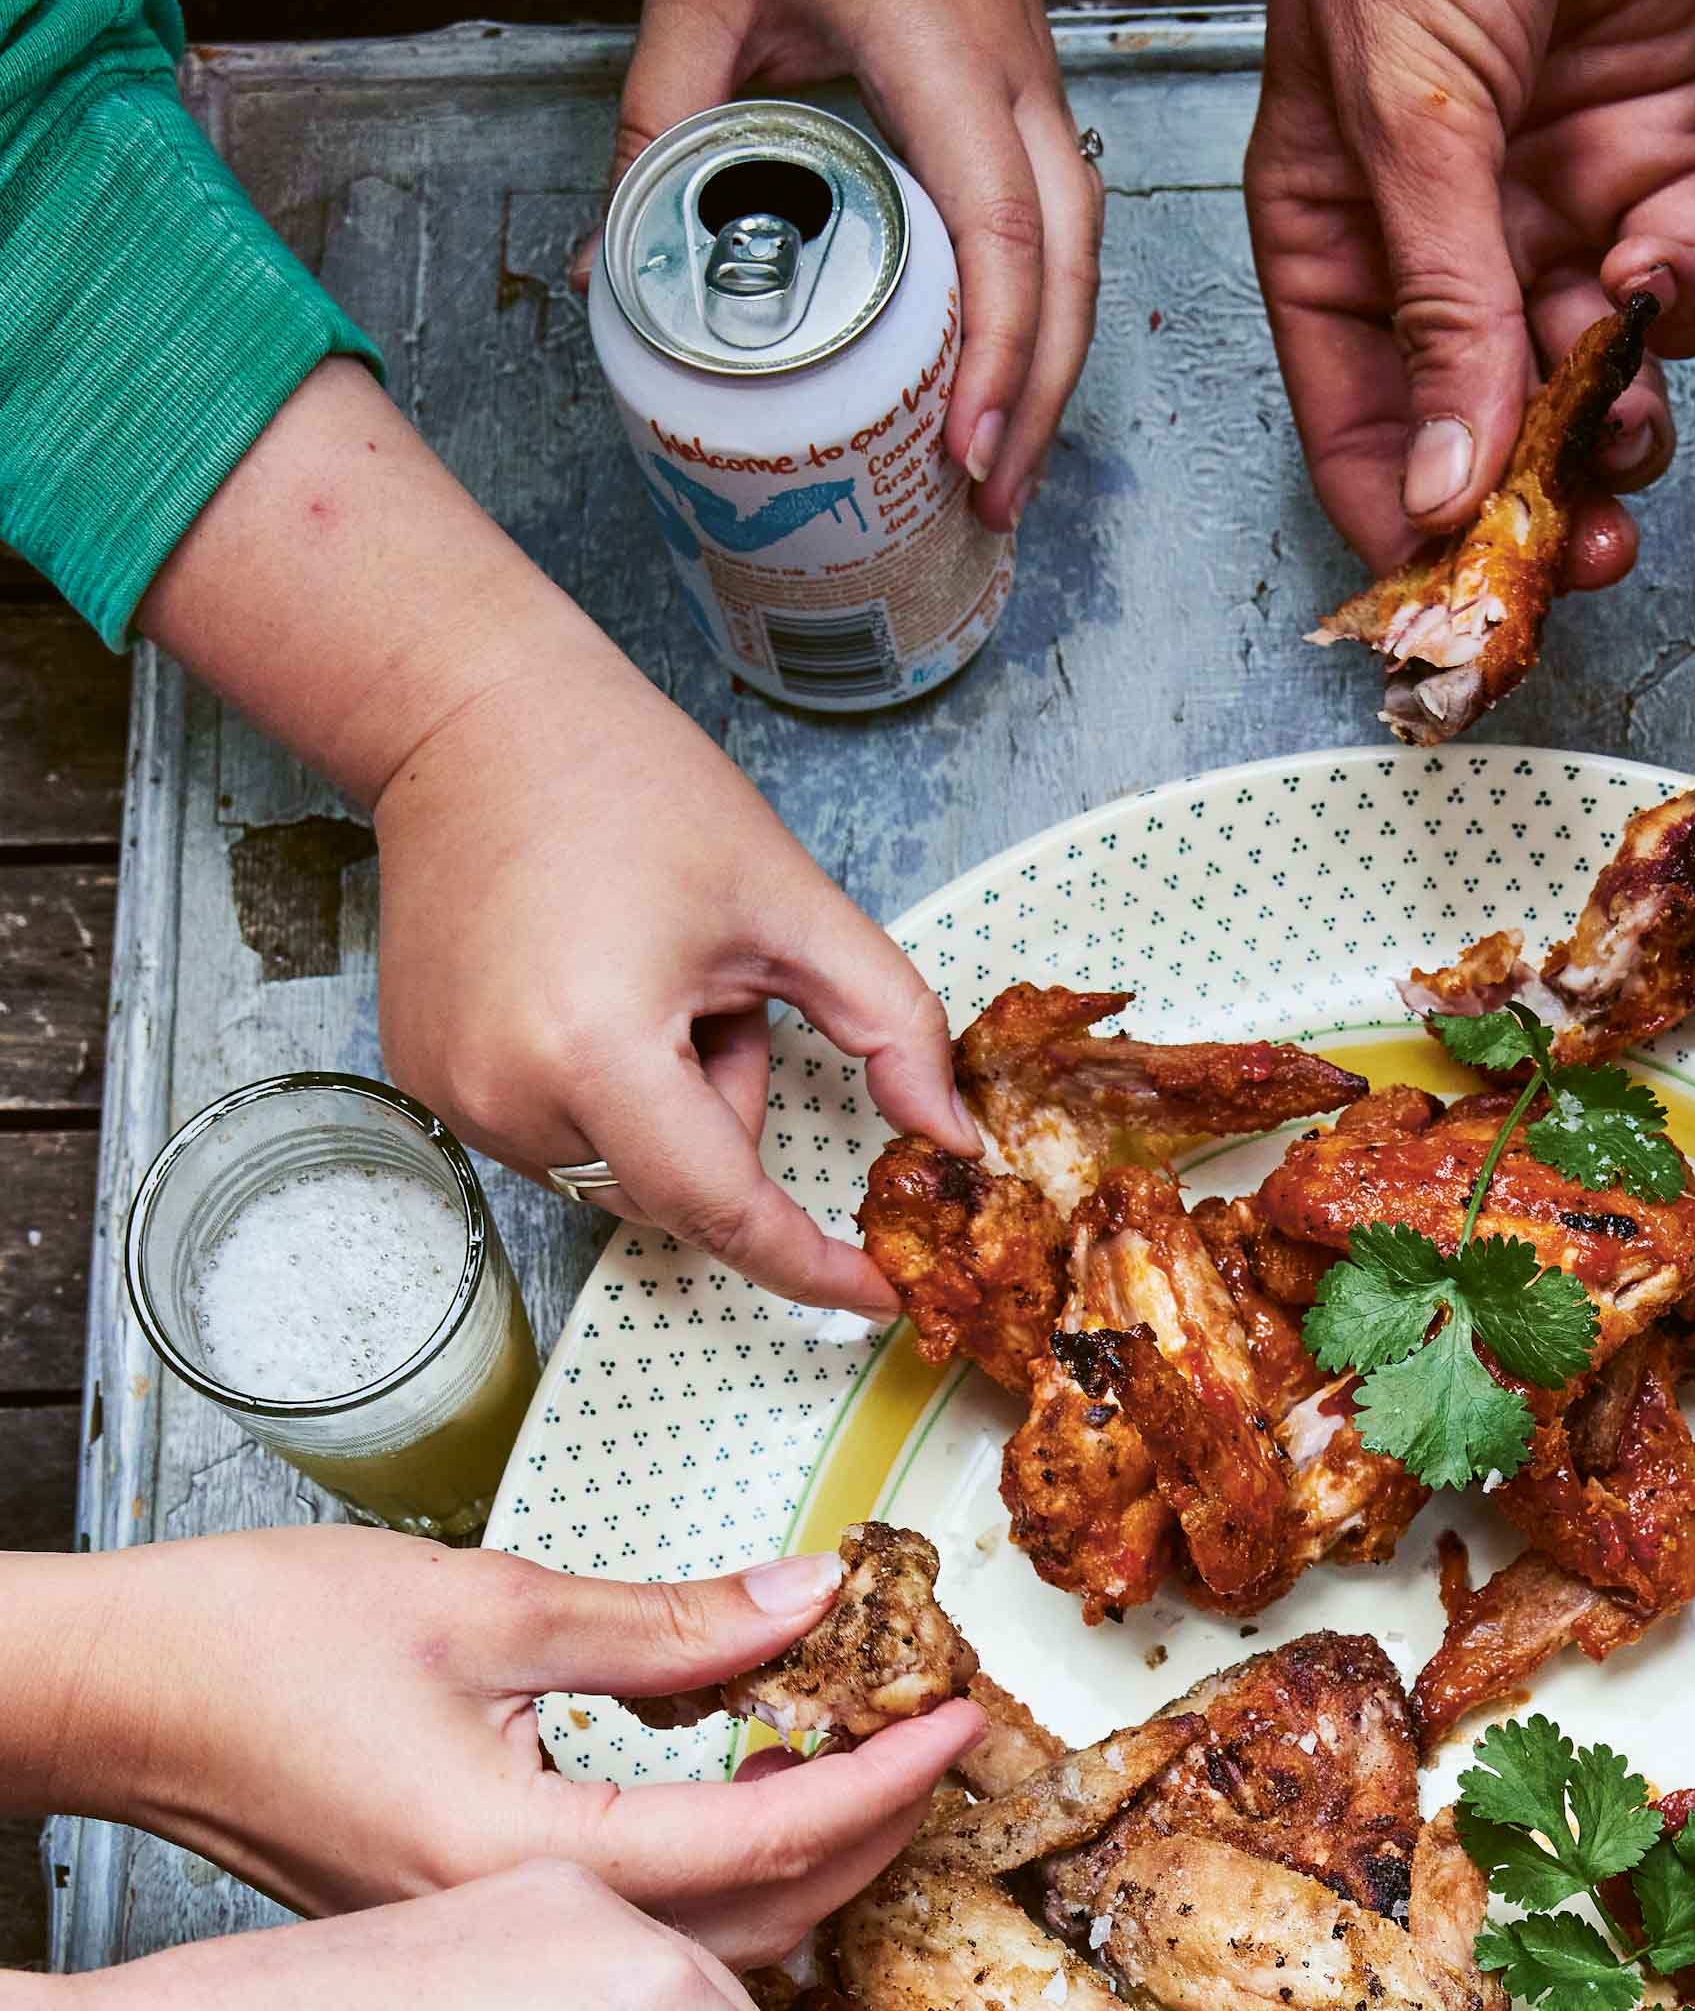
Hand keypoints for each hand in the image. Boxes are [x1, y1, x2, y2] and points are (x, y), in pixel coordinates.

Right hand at [29, 1527, 980, 1965]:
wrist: (109, 1697)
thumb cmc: (244, 1643)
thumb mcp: (480, 1604)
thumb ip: (661, 1623)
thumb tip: (806, 1602)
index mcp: (522, 1853)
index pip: (764, 1834)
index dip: (883, 1781)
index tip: (958, 1725)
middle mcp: (512, 1934)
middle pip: (750, 1931)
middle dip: (866, 1848)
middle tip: (938, 1767)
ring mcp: (486, 1956)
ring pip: (692, 1967)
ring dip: (798, 1901)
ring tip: (872, 1815)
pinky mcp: (461, 1946)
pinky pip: (623, 1967)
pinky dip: (709, 1926)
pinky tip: (746, 1875)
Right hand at [374, 626, 969, 1316]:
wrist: (470, 718)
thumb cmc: (626, 786)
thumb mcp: (791, 903)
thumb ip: (892, 1028)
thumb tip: (950, 1140)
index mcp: (598, 1052)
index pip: (724, 1211)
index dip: (809, 1264)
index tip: (875, 1291)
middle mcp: (509, 1095)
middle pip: (677, 1188)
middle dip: (725, 1112)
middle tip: (713, 991)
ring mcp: (456, 1097)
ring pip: (620, 1170)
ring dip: (662, 1104)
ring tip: (640, 977)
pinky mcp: (427, 1085)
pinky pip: (555, 1138)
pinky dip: (597, 1091)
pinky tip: (583, 987)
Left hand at [595, 0, 1100, 527]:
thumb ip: (657, 122)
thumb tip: (615, 263)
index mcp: (941, 48)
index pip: (1000, 232)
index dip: (997, 357)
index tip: (963, 450)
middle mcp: (1011, 65)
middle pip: (1070, 262)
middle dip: (1043, 394)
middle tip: (992, 500)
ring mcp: (1026, 64)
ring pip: (1081, 239)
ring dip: (1053, 355)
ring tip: (1000, 457)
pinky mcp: (1015, 64)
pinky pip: (1055, 202)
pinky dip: (1040, 296)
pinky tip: (996, 356)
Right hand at [1244, 0, 1694, 584]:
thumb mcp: (1407, 108)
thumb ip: (1437, 303)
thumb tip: (1445, 488)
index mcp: (1340, 237)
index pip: (1365, 430)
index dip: (1417, 527)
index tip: (1474, 601)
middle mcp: (1447, 240)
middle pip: (1491, 428)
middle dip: (1540, 499)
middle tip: (1585, 549)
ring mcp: (1557, 200)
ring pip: (1595, 375)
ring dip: (1620, 419)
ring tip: (1630, 426)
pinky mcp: (1662, 153)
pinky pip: (1682, 280)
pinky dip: (1688, 304)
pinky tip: (1674, 285)